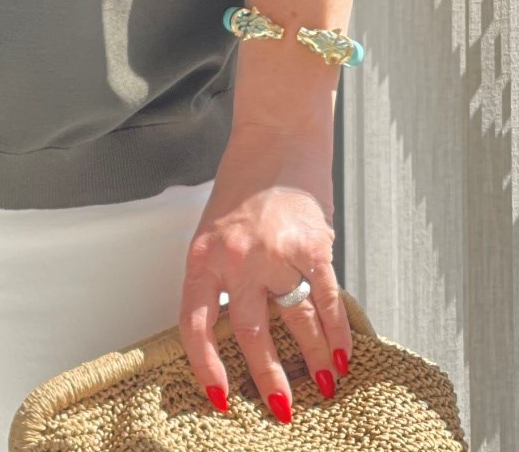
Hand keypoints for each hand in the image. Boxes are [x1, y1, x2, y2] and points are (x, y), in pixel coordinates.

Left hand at [177, 124, 350, 421]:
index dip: (207, 367)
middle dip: (269, 378)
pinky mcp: (312, 245)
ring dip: (313, 360)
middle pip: (250, 335)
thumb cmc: (244, 180)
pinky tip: (344, 354)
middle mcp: (236, 258)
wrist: (276, 132)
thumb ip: (224, 275)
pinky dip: (338, 332)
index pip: (196, 325)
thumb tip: (243, 331)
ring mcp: (275, 253)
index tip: (221, 398)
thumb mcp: (215, 229)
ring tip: (324, 386)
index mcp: (203, 256)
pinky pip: (326, 300)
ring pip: (296, 323)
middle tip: (282, 407)